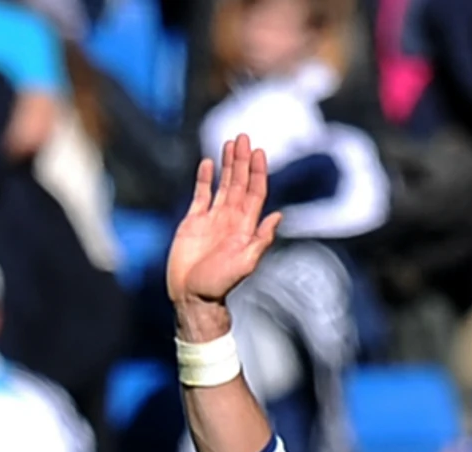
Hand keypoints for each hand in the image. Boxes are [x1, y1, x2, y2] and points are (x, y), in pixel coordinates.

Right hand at [167, 137, 280, 339]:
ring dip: (227, 165)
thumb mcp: (245, 263)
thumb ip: (261, 239)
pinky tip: (209, 162)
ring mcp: (212, 219)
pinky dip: (205, 178)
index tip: (259, 151)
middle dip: (242, 161)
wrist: (192, 296)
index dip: (257, 172)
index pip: (255, 193)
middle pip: (239, 183)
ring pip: (222, 185)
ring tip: (230, 142)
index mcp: (245, 227)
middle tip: (243, 136)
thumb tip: (279, 216)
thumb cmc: (219, 284)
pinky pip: (200, 195)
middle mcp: (231, 219)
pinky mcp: (193, 221)